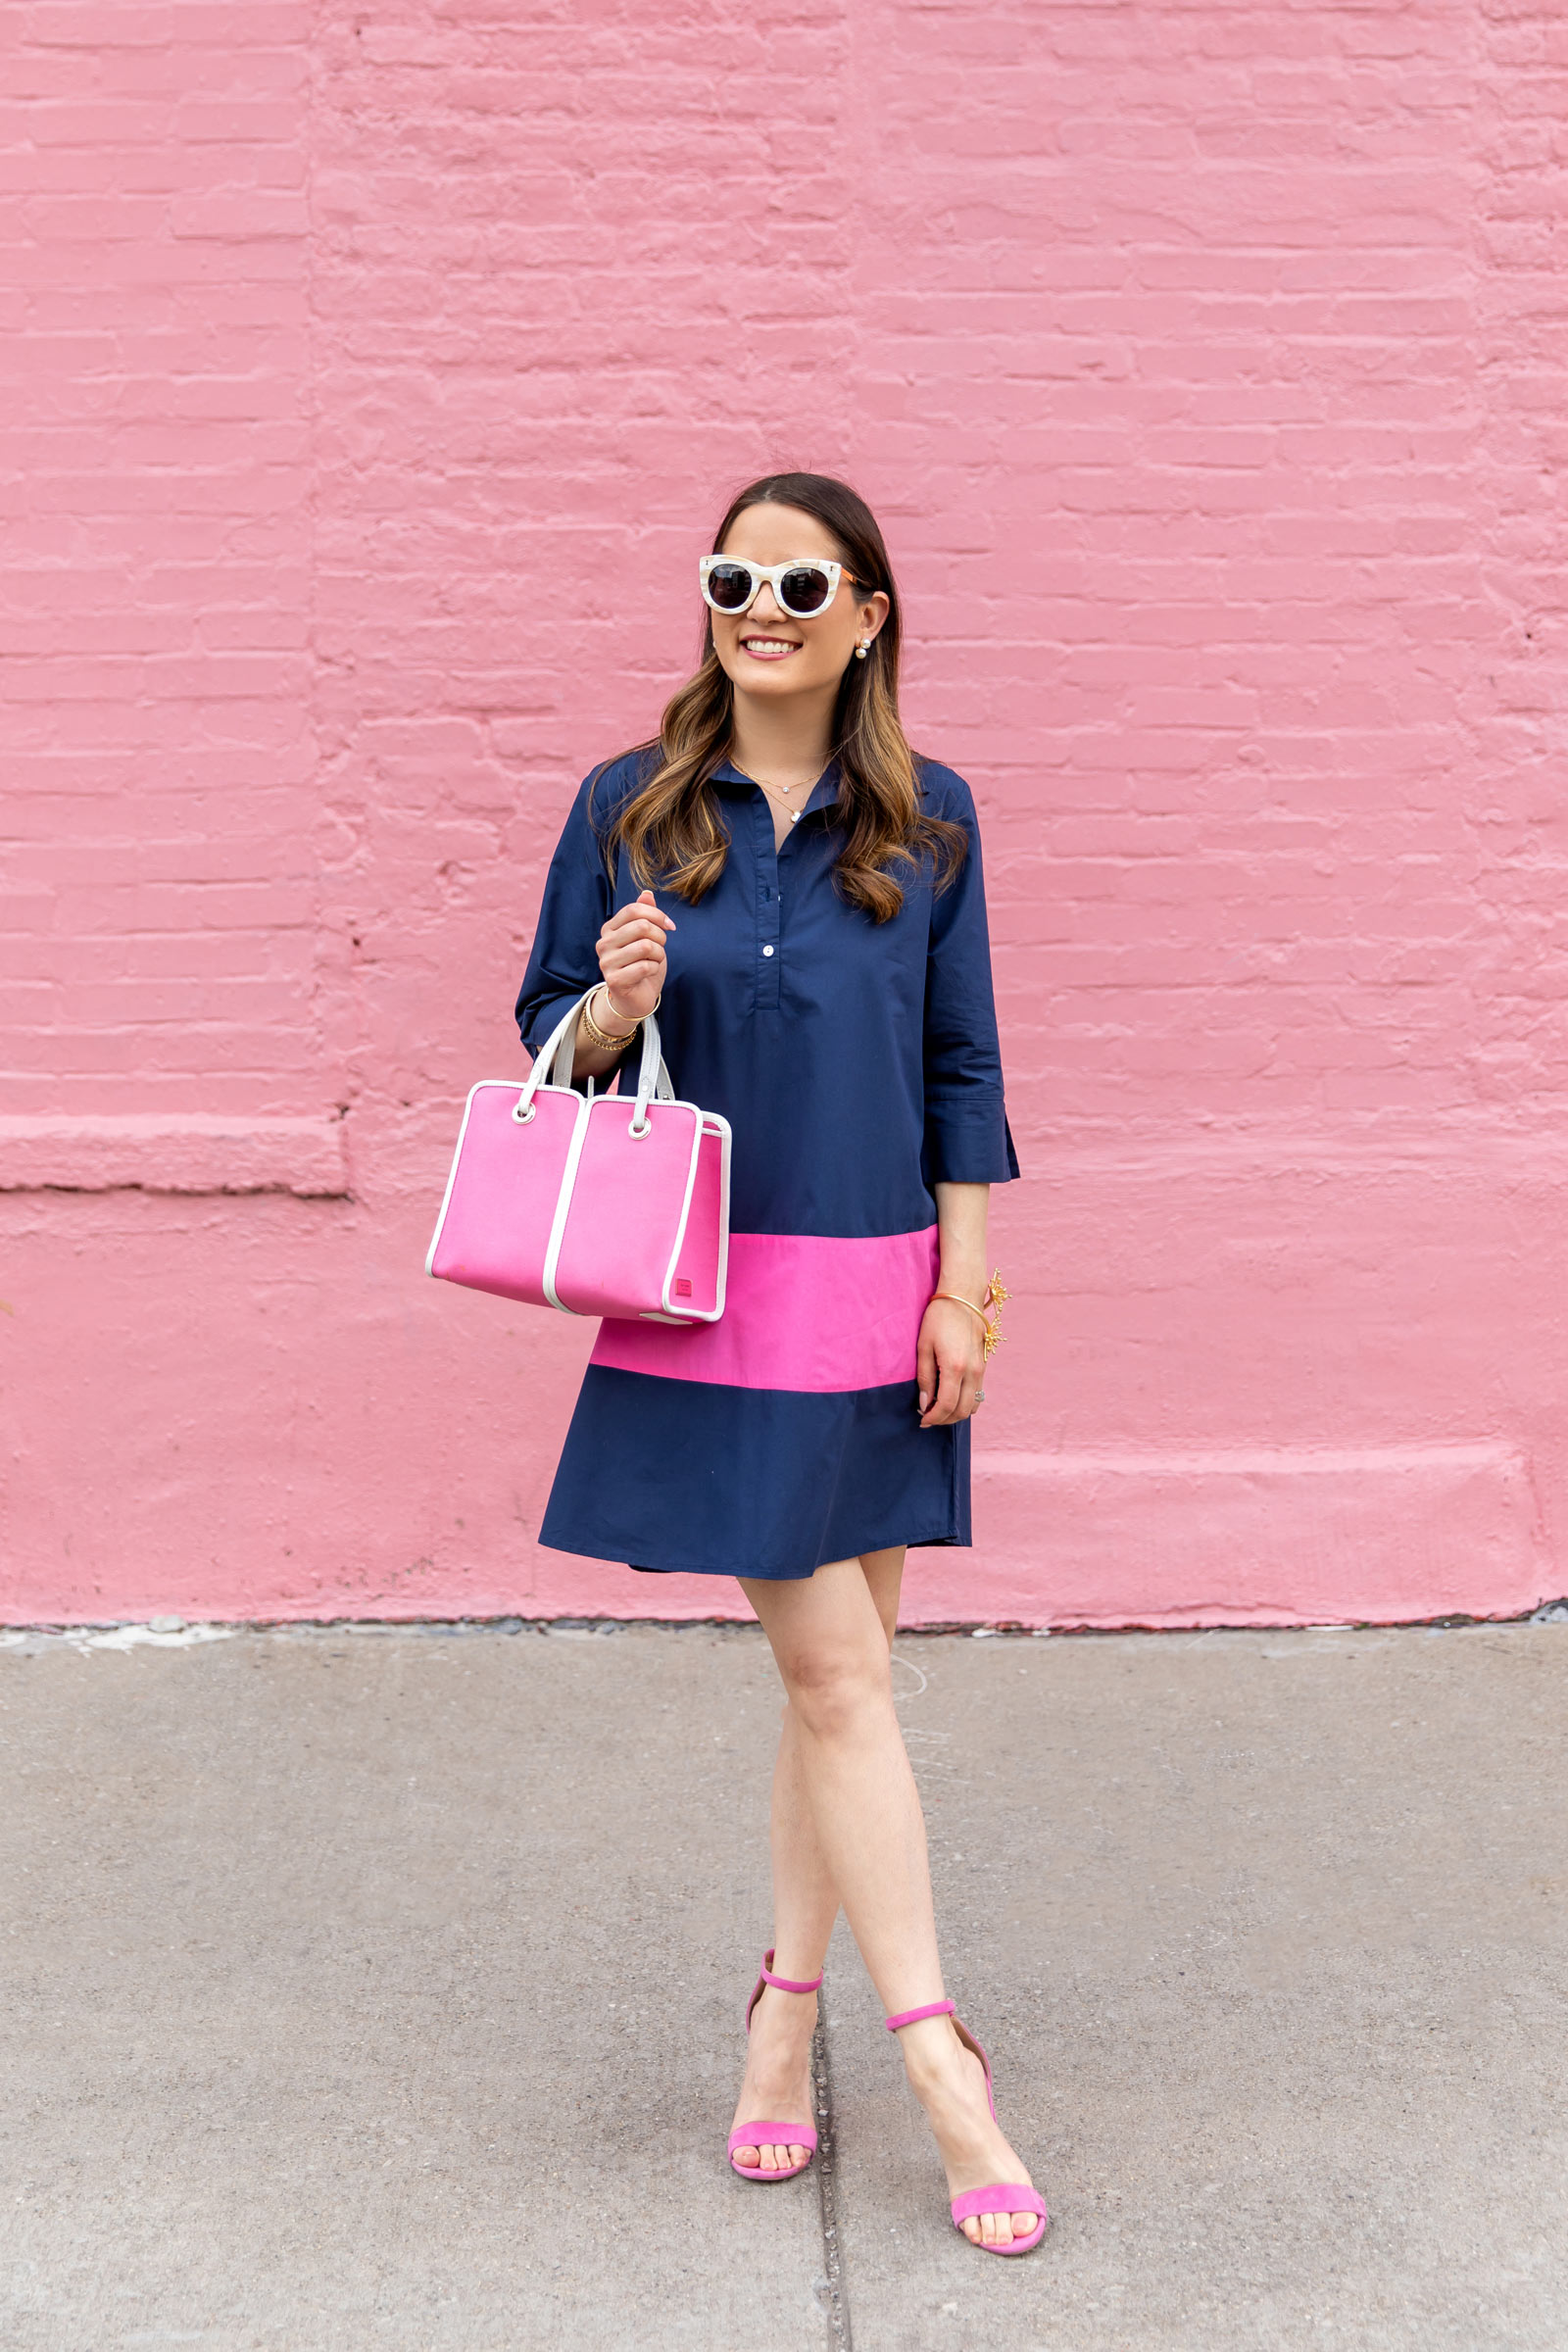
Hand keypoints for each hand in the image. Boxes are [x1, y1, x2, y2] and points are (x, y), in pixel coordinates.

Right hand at [595, 888, 673, 1023]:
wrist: (635, 998)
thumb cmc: (642, 964)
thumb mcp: (646, 937)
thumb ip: (645, 915)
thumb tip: (647, 893)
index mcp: (609, 929)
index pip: (634, 910)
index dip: (657, 915)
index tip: (671, 927)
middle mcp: (604, 943)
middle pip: (641, 926)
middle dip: (660, 937)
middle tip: (661, 947)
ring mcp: (606, 962)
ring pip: (645, 946)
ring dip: (659, 954)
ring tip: (655, 961)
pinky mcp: (614, 980)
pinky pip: (645, 967)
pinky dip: (654, 969)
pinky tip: (649, 973)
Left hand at [916, 1297, 986, 1427]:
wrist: (963, 1298)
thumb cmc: (939, 1318)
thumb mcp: (924, 1346)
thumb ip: (924, 1377)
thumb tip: (924, 1402)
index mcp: (955, 1367)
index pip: (946, 1405)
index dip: (934, 1417)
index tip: (922, 1420)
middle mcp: (972, 1371)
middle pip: (962, 1410)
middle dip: (944, 1419)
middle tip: (928, 1417)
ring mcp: (981, 1369)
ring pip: (973, 1405)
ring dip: (956, 1413)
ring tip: (939, 1409)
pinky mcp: (984, 1365)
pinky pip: (978, 1393)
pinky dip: (966, 1402)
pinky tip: (951, 1397)